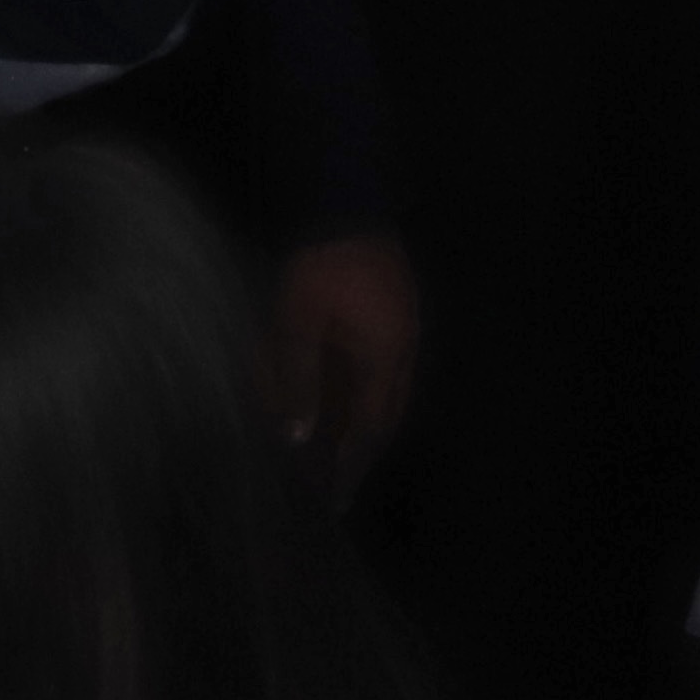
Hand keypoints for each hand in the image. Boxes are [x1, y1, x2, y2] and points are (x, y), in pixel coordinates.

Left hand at [269, 229, 420, 490]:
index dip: (351, 467)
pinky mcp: (390, 319)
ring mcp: (400, 334)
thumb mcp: (298, 321)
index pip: (369, 428)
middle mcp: (401, 352)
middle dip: (357, 453)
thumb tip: (298, 435)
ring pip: (379, 395)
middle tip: (332, 486)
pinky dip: (354, 394)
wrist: (346, 199)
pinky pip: (375, 371)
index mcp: (385, 356)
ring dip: (355, 424)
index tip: (336, 501)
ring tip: (327, 453)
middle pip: (382, 417)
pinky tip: (332, 403)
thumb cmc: (321, 262)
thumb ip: (298, 379)